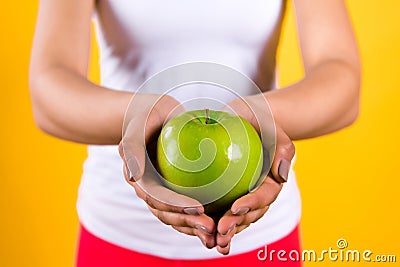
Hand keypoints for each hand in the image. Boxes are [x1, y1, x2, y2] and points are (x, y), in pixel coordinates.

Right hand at [119, 94, 215, 247]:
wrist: (155, 113)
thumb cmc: (145, 115)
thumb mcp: (137, 126)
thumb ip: (132, 148)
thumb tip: (133, 176)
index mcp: (140, 180)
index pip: (157, 198)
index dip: (175, 207)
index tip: (198, 209)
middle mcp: (151, 190)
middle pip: (168, 214)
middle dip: (188, 224)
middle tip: (212, 228)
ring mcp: (165, 191)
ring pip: (179, 216)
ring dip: (196, 227)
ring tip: (217, 233)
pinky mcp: (178, 188)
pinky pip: (191, 204)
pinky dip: (204, 214)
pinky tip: (223, 217)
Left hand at [215, 96, 294, 254]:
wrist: (240, 118)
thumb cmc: (257, 120)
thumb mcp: (270, 125)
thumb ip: (282, 146)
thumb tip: (282, 173)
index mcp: (270, 181)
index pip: (264, 195)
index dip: (252, 203)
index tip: (236, 206)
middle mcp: (256, 193)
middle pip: (249, 214)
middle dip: (236, 225)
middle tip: (221, 231)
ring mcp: (240, 196)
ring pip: (234, 219)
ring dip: (225, 232)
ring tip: (213, 241)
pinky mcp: (223, 196)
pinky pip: (217, 211)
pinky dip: (210, 223)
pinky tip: (199, 232)